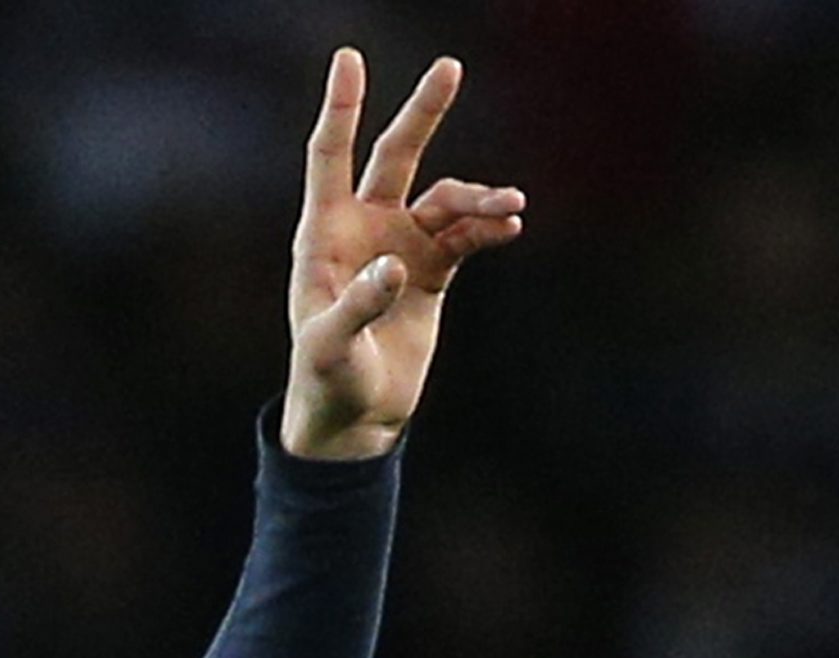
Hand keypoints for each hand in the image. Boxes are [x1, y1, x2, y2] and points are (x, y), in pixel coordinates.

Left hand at [283, 50, 526, 459]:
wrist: (357, 418)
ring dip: (479, 196)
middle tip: (449, 68)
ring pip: (444, 200)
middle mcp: (364, 229)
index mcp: (325, 235)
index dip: (342, 108)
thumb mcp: (331, 347)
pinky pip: (466, 237)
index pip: (330, 156)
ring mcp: (401, 246)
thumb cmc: (327, 380)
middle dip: (422, 113)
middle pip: (395, 156)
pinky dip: (488, 228)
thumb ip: (359, 304)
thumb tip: (396, 265)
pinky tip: (510, 225)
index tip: (350, 58)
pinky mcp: (432, 272)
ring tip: (512, 204)